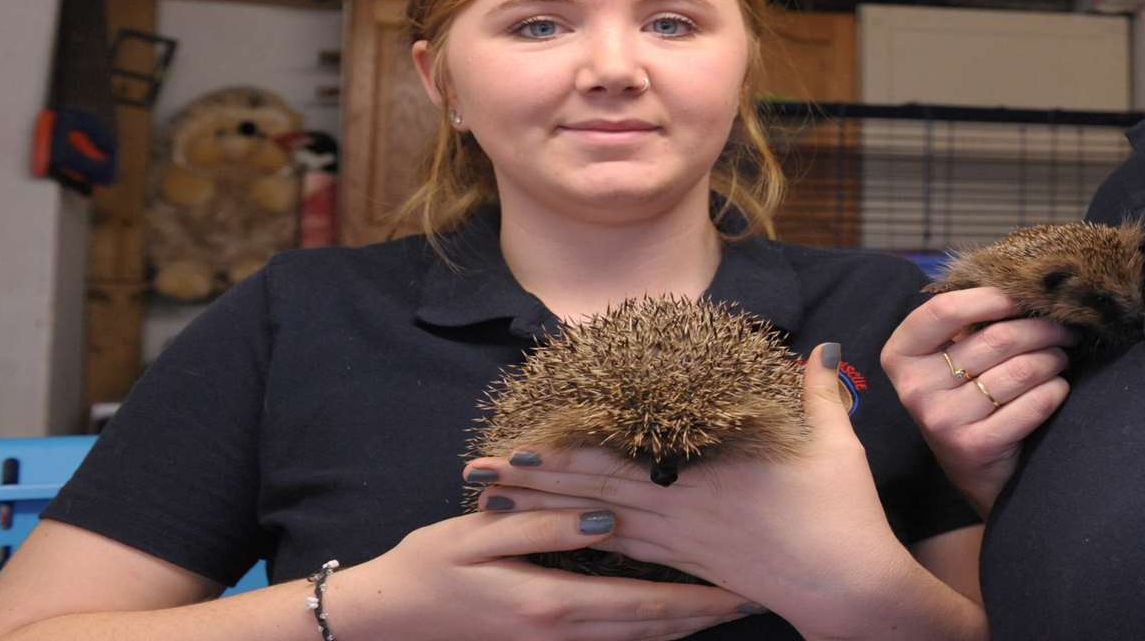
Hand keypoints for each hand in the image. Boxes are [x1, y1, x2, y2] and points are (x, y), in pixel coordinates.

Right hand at [329, 507, 759, 640]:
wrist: (387, 615)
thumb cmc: (430, 565)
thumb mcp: (479, 535)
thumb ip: (546, 526)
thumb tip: (607, 516)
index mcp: (552, 603)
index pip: (644, 603)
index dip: (698, 598)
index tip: (742, 586)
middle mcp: (562, 632)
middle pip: (653, 629)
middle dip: (707, 615)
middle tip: (756, 595)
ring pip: (638, 639)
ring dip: (685, 624)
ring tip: (730, 604)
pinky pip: (615, 638)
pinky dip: (651, 628)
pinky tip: (675, 615)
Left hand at [469, 343, 926, 639]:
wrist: (847, 590)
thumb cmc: (841, 515)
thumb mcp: (832, 442)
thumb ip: (816, 392)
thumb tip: (817, 347)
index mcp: (704, 477)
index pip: (616, 463)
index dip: (561, 453)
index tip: (515, 441)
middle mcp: (679, 512)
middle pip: (588, 495)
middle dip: (530, 482)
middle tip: (475, 471)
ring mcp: (681, 544)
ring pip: (595, 527)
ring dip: (543, 516)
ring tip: (494, 505)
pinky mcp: (690, 567)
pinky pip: (625, 554)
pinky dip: (584, 546)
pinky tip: (555, 542)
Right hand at [881, 288, 1078, 515]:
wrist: (972, 469)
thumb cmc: (965, 397)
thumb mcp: (948, 358)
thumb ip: (967, 323)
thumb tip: (1023, 284)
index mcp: (900, 355)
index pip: (944, 310)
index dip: (990, 296)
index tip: (1022, 296)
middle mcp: (914, 389)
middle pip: (995, 339)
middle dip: (1041, 328)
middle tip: (1063, 328)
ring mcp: (942, 421)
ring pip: (1020, 370)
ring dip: (1053, 358)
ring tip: (1060, 356)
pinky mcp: (973, 448)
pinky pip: (1032, 405)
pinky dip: (1054, 391)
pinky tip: (1057, 387)